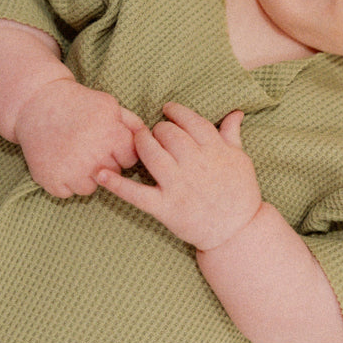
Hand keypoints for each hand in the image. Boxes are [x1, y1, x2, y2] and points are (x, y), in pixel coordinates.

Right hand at [14, 78, 144, 196]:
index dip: (120, 151)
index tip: (108, 143)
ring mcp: (72, 171)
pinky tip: (60, 164)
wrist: (37, 104)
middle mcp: (93, 156)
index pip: (131, 159)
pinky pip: (68, 193)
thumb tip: (149, 140)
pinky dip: (65, 182)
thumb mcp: (109, 105)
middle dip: (105, 164)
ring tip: (74, 157)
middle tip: (88, 148)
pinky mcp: (52, 181)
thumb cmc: (78, 104)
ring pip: (91, 188)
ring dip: (86, 177)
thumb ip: (132, 123)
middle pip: (113, 175)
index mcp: (111, 136)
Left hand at [97, 101, 262, 250]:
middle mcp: (196, 165)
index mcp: (215, 150)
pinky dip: (116, 184)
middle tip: (157, 133)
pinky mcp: (165, 208)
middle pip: (168, 133)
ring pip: (150, 153)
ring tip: (139, 142)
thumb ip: (232, 135)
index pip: (190, 120)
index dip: (175, 112)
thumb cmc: (240, 194)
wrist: (237, 232)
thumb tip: (235, 112)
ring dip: (140, 142)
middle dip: (159, 129)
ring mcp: (178, 186)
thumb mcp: (241, 160)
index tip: (168, 110)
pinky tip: (100, 174)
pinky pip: (136, 194)